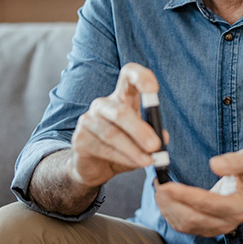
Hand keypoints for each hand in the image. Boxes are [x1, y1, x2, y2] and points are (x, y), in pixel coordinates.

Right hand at [69, 63, 163, 187]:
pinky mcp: (79, 139)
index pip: (128, 75)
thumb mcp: (142, 142)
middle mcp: (103, 104)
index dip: (140, 77)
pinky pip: (103, 148)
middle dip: (139, 130)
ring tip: (148, 161)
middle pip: (120, 111)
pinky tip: (133, 163)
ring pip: (112, 134)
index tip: (153, 90)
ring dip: (133, 150)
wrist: (96, 168)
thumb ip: (153, 137)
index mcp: (122, 97)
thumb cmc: (123, 148)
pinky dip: (122, 158)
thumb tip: (163, 138)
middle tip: (155, 145)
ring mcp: (88, 120)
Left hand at [154, 148, 242, 236]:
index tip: (167, 185)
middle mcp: (227, 223)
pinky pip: (184, 226)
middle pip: (192, 218)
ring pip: (185, 225)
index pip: (207, 204)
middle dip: (170, 202)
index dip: (184, 195)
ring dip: (167, 208)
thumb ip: (235, 162)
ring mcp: (216, 229)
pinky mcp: (207, 229)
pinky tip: (164, 199)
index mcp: (238, 207)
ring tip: (157, 189)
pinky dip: (170, 213)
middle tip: (157, 185)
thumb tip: (214, 164)